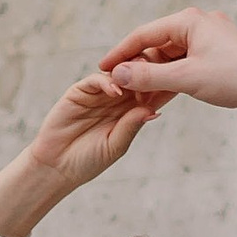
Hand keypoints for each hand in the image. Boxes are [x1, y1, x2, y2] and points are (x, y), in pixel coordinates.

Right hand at [0, 73, 156, 236]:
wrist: (57, 167)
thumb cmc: (89, 161)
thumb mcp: (116, 146)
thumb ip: (131, 126)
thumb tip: (153, 110)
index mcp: (130, 112)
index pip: (150, 94)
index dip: (162, 88)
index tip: (178, 84)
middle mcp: (116, 100)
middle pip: (136, 79)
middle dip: (149, 73)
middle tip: (162, 70)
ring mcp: (98, 94)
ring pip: (118, 75)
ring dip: (130, 74)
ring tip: (141, 79)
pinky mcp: (79, 92)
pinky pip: (96, 80)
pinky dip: (107, 82)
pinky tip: (116, 92)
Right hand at [103, 10, 236, 123]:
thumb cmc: (233, 78)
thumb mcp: (185, 79)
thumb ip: (149, 76)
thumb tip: (118, 73)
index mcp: (189, 20)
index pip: (143, 34)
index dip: (120, 52)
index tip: (101, 67)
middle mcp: (198, 23)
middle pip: (156, 45)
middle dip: (138, 68)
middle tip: (119, 88)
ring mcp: (209, 38)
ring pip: (171, 57)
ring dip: (155, 77)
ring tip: (137, 97)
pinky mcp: (217, 54)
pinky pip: (185, 64)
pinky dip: (172, 79)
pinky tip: (159, 96)